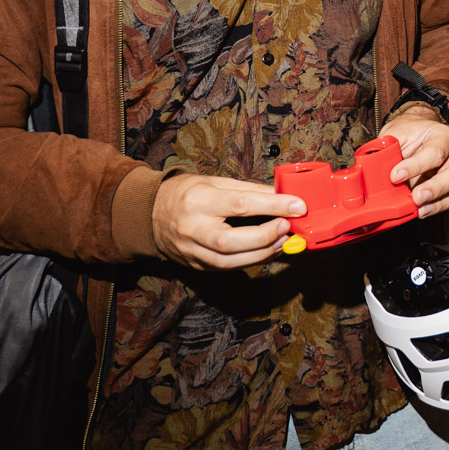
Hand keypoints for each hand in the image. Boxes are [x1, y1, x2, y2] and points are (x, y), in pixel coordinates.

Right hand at [151, 174, 305, 270]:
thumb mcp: (215, 181)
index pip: (241, 205)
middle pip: (232, 241)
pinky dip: (250, 261)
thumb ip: (248, 190)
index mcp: (198, 200)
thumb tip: (281, 195)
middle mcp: (193, 228)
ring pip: (230, 261)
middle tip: (288, 227)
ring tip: (283, 241)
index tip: (298, 206)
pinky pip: (227, 268)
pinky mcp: (196, 266)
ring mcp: (192, 251)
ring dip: (262, 253)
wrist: (150, 214)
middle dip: (266, 236)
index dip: (273, 206)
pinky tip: (267, 251)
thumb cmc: (186, 193)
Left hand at [379, 104, 448, 218]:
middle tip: (416, 196)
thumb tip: (372, 165)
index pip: (434, 153)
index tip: (395, 175)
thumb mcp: (397, 131)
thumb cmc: (409, 132)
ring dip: (436, 203)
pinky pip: (447, 201)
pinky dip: (434, 208)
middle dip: (434, 188)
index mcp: (442, 136)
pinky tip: (420, 211)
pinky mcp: (447, 189)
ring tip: (419, 209)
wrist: (416, 133)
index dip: (415, 166)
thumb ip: (389, 147)